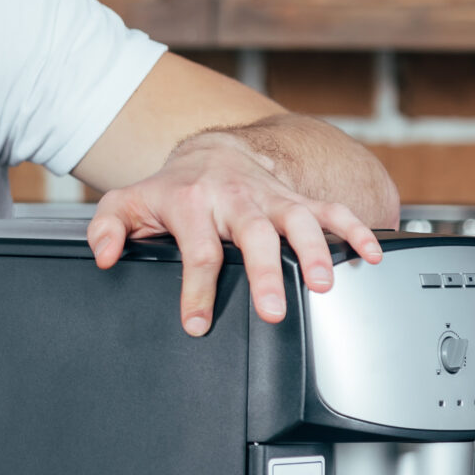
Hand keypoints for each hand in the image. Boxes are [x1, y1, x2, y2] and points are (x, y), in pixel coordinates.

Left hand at [85, 132, 382, 335]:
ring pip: (298, 220)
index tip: (197, 323)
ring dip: (315, 251)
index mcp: (192, 203)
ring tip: (324, 284)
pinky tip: (371, 256)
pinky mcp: (298, 199)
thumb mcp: (127, 203)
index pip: (197, 251)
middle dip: (266, 273)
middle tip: (272, 309)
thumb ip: (107, 227)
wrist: (212, 152)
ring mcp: (271, 199)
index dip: (196, 290)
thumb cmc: (172, 189)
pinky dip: (355, 230)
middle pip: (254, 235)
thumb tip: (102, 255)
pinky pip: (332, 211)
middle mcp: (235, 199)